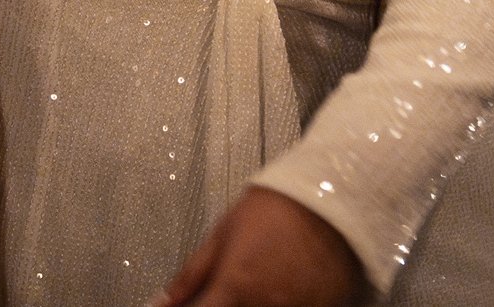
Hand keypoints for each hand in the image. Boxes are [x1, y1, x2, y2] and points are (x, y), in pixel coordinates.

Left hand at [155, 188, 365, 306]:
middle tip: (224, 294)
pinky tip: (276, 292)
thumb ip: (190, 275)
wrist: (332, 196)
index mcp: (235, 289)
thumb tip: (160, 301)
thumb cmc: (276, 208)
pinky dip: (277, 306)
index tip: (189, 306)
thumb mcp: (222, 233)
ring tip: (253, 288)